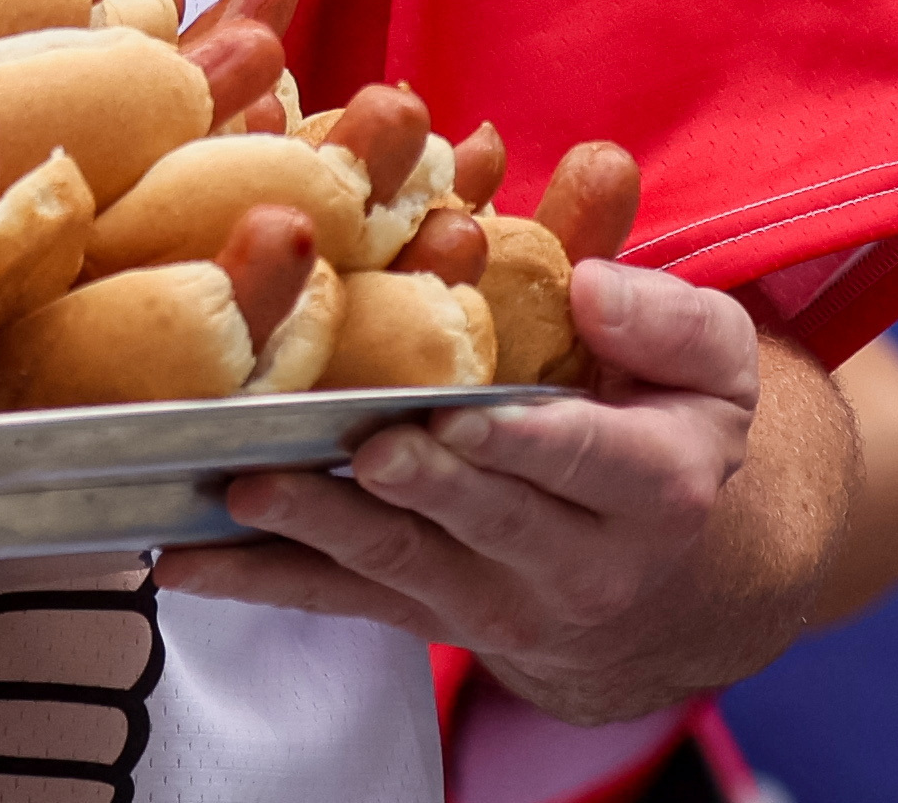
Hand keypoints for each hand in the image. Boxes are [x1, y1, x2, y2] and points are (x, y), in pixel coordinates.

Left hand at [149, 262, 830, 725]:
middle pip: (484, 520)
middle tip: (360, 449)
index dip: (518, 441)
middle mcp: (573, 561)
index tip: (461, 416)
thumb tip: (593, 283)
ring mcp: (490, 597)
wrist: (673, 575)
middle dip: (418, 487)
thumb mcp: (712, 362)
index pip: (582, 458)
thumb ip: (667, 316)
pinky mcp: (425, 614)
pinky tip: (186, 560)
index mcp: (651, 485)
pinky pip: (339, 600)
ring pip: (398, 565)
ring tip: (249, 493)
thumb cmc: (671, 426)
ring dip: (319, 531)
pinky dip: (261, 582)